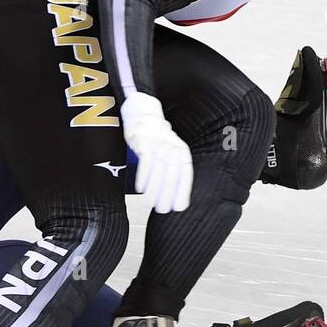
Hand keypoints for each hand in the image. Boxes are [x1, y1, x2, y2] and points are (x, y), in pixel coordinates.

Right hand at [120, 92, 192, 212]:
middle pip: (171, 175)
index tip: (179, 207)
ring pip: (157, 171)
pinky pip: (145, 163)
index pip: (185, 175)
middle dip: (166, 195)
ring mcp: (158, 145)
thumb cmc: (158, 141)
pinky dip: (143, 177)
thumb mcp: (171, 153)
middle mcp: (173, 148)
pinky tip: (140, 189)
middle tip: (162, 209)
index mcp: (182, 152)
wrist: (144, 116)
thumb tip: (176, 197)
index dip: (182, 192)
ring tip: (148, 203)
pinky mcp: (144, 142)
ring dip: (153, 190)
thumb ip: (174, 171)